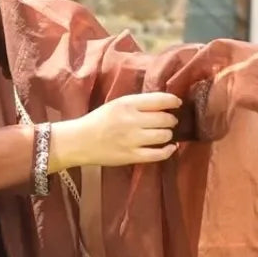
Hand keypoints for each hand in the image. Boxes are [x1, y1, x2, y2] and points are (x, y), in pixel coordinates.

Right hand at [55, 91, 181, 170]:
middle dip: (171, 120)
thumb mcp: (117, 104)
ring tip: (165, 134)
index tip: (177, 103)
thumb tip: (164, 105)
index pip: (159, 100)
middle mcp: (132, 121)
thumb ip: (138, 104)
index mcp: (127, 104)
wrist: (80, 141)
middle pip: (165, 119)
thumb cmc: (99, 121)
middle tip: (169, 122)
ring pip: (164, 136)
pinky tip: (171, 147)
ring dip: (169, 134)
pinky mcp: (131, 156)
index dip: (173, 101)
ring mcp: (132, 140)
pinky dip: (168, 150)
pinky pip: (158, 154)